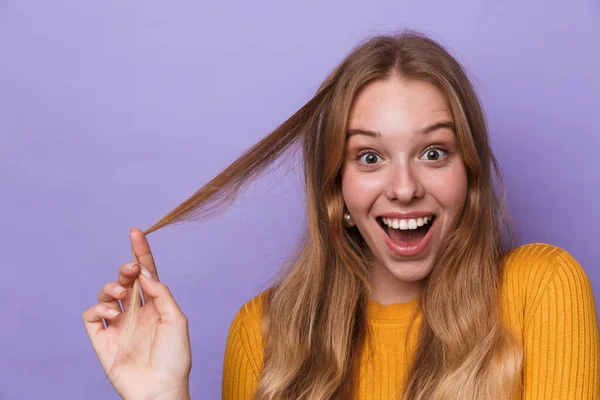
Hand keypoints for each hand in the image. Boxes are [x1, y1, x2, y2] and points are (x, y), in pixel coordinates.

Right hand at [82, 227, 191, 399]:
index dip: (140, 252)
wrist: (160, 389)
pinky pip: (92, 315)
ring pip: (106, 293)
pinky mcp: (102, 339)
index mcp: (156, 304)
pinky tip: (112, 311)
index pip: (146, 272)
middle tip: (130, 268)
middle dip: (126, 268)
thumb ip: (162, 294)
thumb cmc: (175, 357)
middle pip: (125, 279)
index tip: (135, 231)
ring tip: (122, 294)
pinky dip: (98, 307)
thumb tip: (145, 273)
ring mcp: (118, 324)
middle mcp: (136, 311)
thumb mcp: (177, 320)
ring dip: (112, 287)